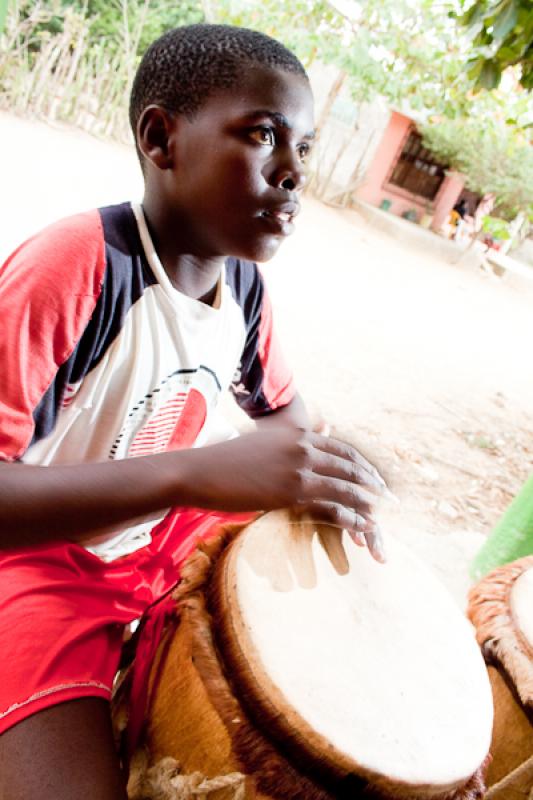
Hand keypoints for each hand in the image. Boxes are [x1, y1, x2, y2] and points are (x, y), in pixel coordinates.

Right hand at [175, 427, 386, 561]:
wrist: (200, 471)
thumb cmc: (225, 463)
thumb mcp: (260, 446)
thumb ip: (285, 446)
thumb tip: (303, 443)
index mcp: (296, 434)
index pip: (342, 449)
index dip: (363, 466)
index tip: (375, 479)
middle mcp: (303, 446)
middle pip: (351, 465)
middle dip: (373, 483)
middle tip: (390, 498)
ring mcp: (299, 467)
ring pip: (346, 485)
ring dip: (368, 502)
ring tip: (381, 517)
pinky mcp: (291, 490)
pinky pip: (332, 505)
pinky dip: (352, 516)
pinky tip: (363, 527)